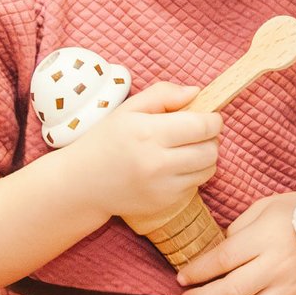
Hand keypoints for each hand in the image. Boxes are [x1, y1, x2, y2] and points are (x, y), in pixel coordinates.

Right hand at [60, 81, 220, 227]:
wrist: (82, 183)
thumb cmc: (106, 140)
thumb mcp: (128, 109)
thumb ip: (163, 94)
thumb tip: (196, 92)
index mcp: (148, 133)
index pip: (202, 126)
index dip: (213, 119)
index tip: (208, 116)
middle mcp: (156, 163)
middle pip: (211, 150)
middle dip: (211, 138)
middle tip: (197, 133)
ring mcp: (161, 187)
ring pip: (208, 169)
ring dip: (205, 157)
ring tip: (187, 149)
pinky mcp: (164, 203)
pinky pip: (195, 185)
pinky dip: (191, 174)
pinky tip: (172, 167)